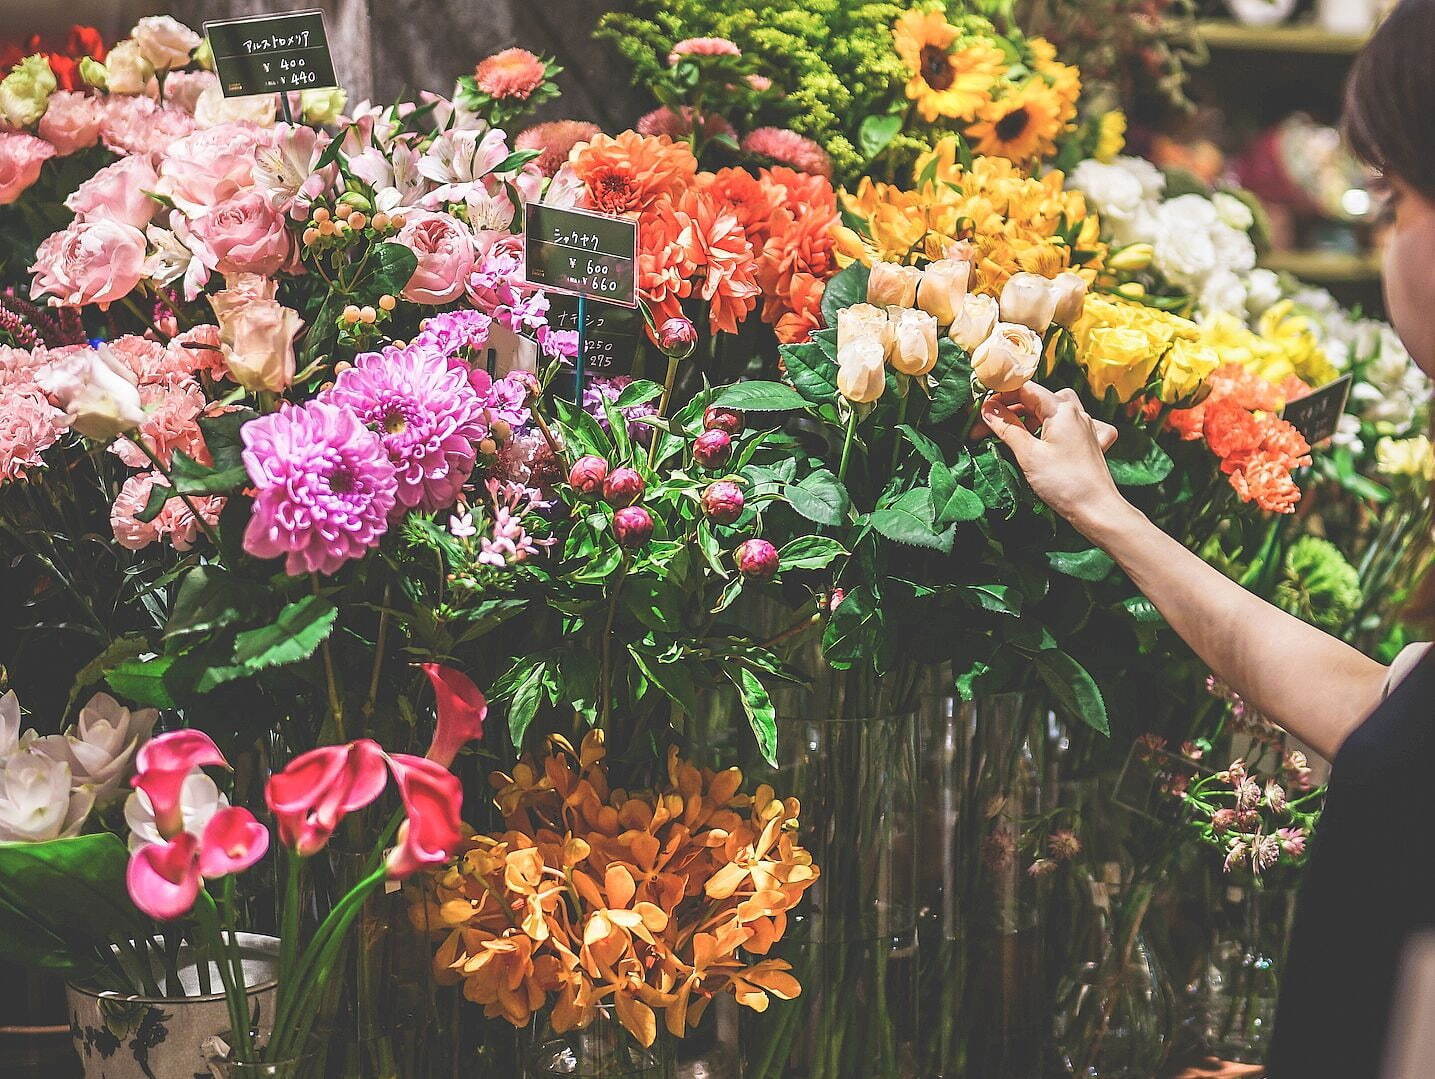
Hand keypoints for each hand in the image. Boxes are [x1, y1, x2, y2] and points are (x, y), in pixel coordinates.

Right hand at [976, 383, 1124, 537]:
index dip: (1000, 396)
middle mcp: (1076, 412)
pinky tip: (1054, 437)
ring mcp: (1087, 426)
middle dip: (1011, 410)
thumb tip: (988, 409)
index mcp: (1061, 409)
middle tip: (987, 428)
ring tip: (1015, 434)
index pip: (1025, 389)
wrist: (1096, 509)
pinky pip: (1074, 424)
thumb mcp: (1028, 454)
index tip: (982, 409)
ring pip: (1054, 410)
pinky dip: (1059, 427)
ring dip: (1031, 417)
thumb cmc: (1062, 482)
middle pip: (1038, 399)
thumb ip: (1007, 427)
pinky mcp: (1092, 442)